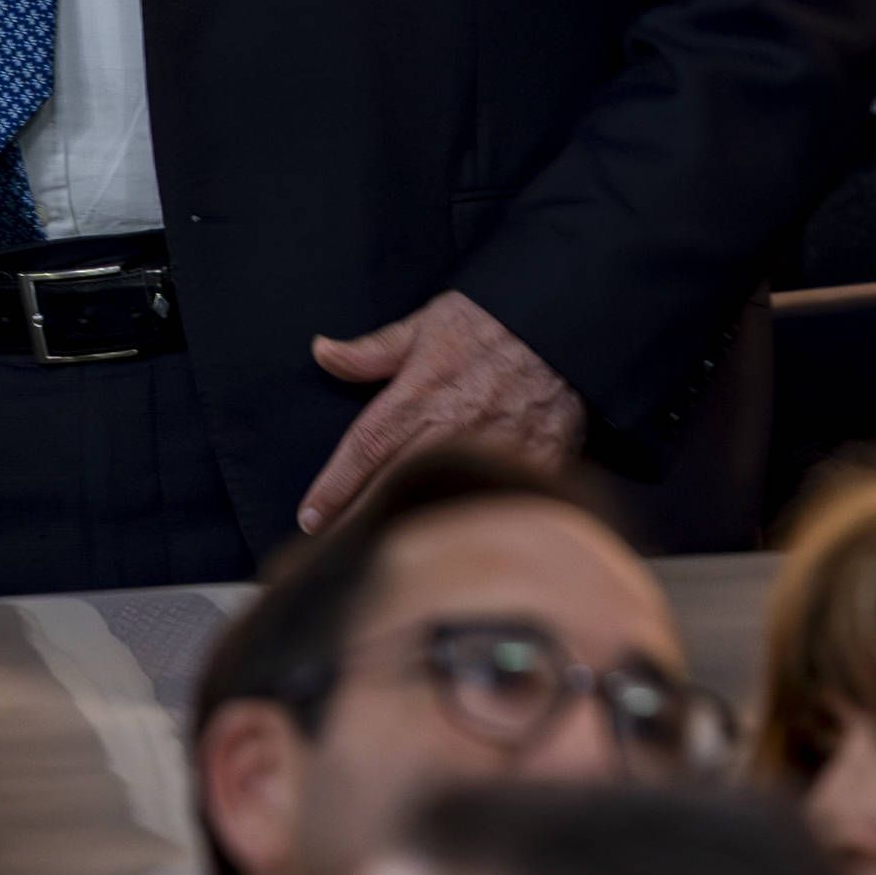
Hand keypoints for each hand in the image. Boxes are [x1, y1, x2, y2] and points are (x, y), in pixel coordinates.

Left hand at [302, 289, 581, 532]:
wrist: (566, 318)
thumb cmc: (496, 319)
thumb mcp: (430, 323)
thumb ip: (375, 349)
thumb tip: (322, 350)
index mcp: (419, 395)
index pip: (364, 448)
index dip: (333, 487)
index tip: (309, 518)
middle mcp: (452, 425)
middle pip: (395, 486)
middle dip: (361, 520)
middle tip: (334, 554)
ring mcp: (494, 445)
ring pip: (445, 499)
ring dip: (416, 525)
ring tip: (390, 556)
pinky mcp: (537, 457)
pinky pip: (506, 498)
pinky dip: (485, 521)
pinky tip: (467, 546)